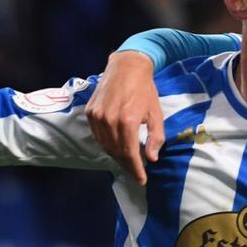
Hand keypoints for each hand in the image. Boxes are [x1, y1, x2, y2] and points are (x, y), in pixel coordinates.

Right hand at [85, 51, 163, 185]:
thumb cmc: (145, 90)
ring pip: (105, 146)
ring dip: (116, 156)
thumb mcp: (156, 113)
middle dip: (127, 165)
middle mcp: (109, 120)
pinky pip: (98, 136)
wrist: (126, 66)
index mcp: (127, 121)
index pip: (130, 154)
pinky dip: (107, 144)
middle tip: (136, 171)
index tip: (142, 180)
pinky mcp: (90, 112)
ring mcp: (97, 116)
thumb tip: (151, 158)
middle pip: (116, 152)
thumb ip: (155, 137)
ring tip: (127, 161)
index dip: (136, 169)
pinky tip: (116, 146)